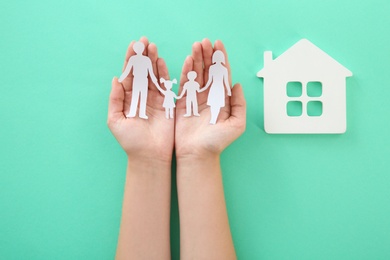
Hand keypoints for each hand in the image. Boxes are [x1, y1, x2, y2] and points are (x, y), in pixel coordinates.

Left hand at [108, 37, 173, 162]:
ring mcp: (154, 98)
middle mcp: (141, 95)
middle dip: (142, 56)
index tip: (133, 45)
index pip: (129, 75)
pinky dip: (164, 73)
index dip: (130, 60)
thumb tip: (115, 79)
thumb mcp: (116, 120)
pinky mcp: (166, 103)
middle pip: (142, 71)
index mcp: (127, 98)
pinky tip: (161, 61)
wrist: (150, 155)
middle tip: (144, 41)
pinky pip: (165, 85)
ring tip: (153, 47)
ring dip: (153, 61)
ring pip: (153, 75)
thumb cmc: (130, 141)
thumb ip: (115, 100)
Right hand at [175, 39, 245, 159]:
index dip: (221, 59)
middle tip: (205, 41)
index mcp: (223, 99)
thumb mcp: (236, 125)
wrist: (197, 154)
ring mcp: (196, 98)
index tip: (218, 45)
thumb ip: (239, 105)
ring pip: (197, 73)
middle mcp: (210, 95)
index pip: (222, 74)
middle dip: (208, 54)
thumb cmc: (217, 142)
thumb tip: (237, 85)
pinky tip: (188, 59)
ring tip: (196, 45)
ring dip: (197, 58)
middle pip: (209, 70)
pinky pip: (185, 83)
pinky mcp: (183, 102)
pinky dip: (186, 71)